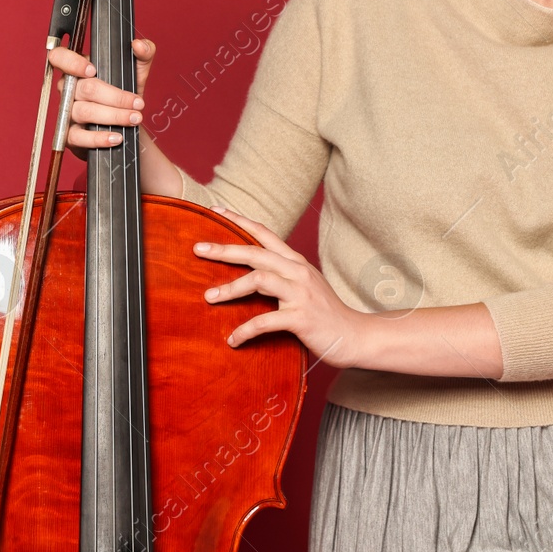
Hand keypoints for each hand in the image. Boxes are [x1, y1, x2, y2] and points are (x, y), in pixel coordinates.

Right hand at [47, 38, 155, 162]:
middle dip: (116, 97)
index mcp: (77, 69)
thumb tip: (139, 45)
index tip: (93, 70)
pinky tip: (116, 137)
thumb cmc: (125, 94)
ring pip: (85, 111)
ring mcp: (67, 112)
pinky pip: (79, 137)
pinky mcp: (70, 136)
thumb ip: (144, 53)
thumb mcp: (137, 71)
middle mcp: (68, 89)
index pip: (59, 57)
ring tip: (134, 118)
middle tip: (137, 103)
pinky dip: (99, 137)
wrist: (125, 126)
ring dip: (114, 116)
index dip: (71, 62)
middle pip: (84, 88)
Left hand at [194, 206, 364, 368]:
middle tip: (198, 249)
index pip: (264, 233)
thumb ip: (281, 274)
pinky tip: (233, 339)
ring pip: (258, 280)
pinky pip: (265, 321)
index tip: (216, 212)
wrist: (354, 336)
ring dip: (230, 289)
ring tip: (209, 298)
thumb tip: (249, 272)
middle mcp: (297, 271)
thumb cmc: (323, 312)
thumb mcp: (303, 285)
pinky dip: (245, 330)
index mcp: (295, 261)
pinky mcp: (300, 318)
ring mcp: (300, 293)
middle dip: (224, 249)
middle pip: (255, 252)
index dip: (240, 221)